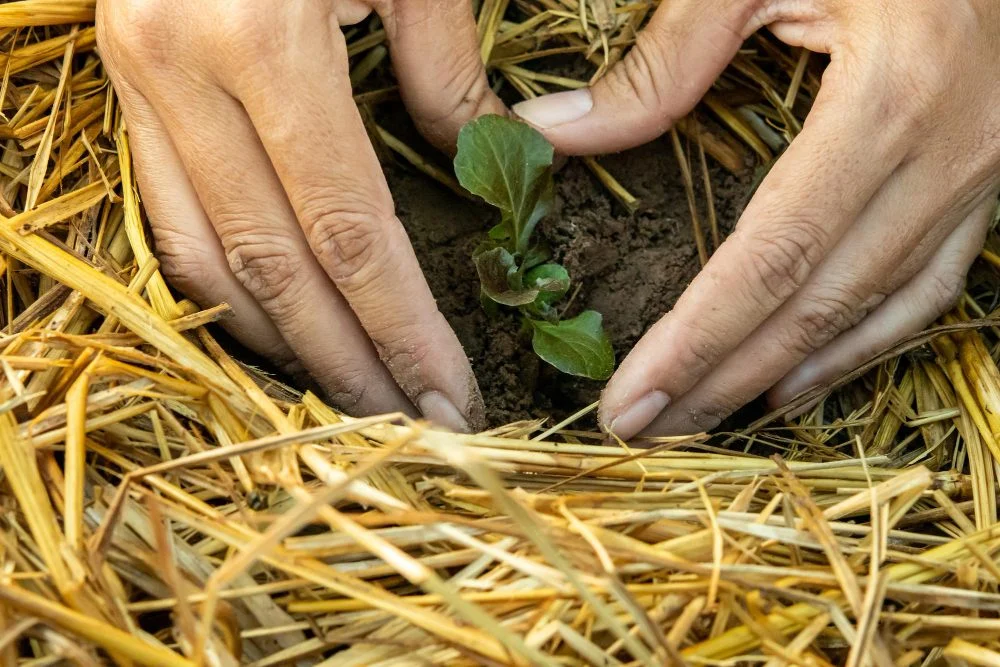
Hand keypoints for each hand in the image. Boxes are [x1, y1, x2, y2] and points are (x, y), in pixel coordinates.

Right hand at [97, 0, 504, 430]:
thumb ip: (438, 66)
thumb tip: (472, 157)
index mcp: (262, 38)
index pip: (350, 230)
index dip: (403, 327)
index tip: (449, 395)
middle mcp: (179, 69)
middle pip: (274, 264)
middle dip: (346, 360)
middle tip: (407, 428)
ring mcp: (133, 78)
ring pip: (201, 256)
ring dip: (277, 341)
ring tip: (344, 398)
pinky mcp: (120, 80)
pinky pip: (164, 212)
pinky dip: (215, 284)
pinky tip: (268, 323)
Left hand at [514, 0, 999, 437]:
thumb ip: (662, 58)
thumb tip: (550, 131)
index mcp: (887, 100)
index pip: (772, 257)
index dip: (696, 341)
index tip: (627, 400)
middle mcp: (947, 154)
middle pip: (818, 305)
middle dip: (723, 380)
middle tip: (644, 428)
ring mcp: (981, 173)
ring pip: (875, 312)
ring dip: (784, 377)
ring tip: (701, 419)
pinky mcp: (986, 178)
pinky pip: (927, 288)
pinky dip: (862, 347)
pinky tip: (797, 380)